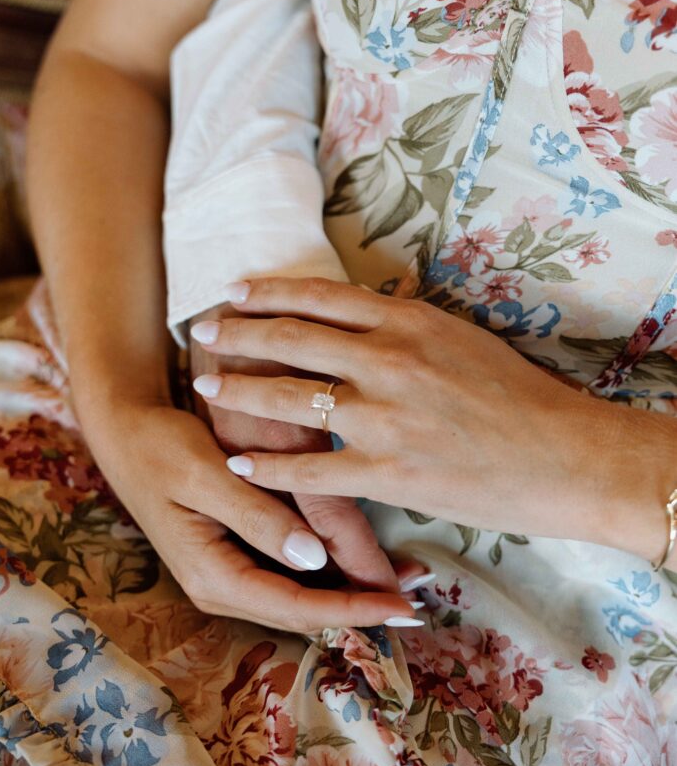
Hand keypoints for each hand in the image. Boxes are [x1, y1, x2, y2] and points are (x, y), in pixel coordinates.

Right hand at [81, 400, 421, 631]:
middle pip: (305, 609)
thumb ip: (258, 516)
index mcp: (214, 575)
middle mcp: (225, 583)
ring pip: (304, 592)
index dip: (353, 609)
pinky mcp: (243, 547)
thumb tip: (313, 559)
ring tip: (406, 579)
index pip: (296, 607)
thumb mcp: (206, 475)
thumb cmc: (162, 447)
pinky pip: (295, 569)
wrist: (127, 431)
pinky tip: (367, 554)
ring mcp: (234, 568)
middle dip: (361, 605)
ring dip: (352, 586)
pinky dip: (333, 564)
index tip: (400, 605)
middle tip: (418, 598)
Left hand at [192, 277, 624, 546]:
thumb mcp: (458, 337)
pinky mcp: (388, 472)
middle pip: (291, 340)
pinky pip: (311, 468)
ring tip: (208, 388)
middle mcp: (388, 360)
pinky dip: (269, 468)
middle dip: (238, 335)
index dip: (268, 293)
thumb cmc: (516, 395)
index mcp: (407, 322)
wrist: (563, 456)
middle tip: (203, 333)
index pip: (319, 298)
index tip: (234, 292)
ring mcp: (384, 417)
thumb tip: (359, 312)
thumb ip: (403, 325)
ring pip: (290, 399)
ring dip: (241, 393)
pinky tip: (240, 465)